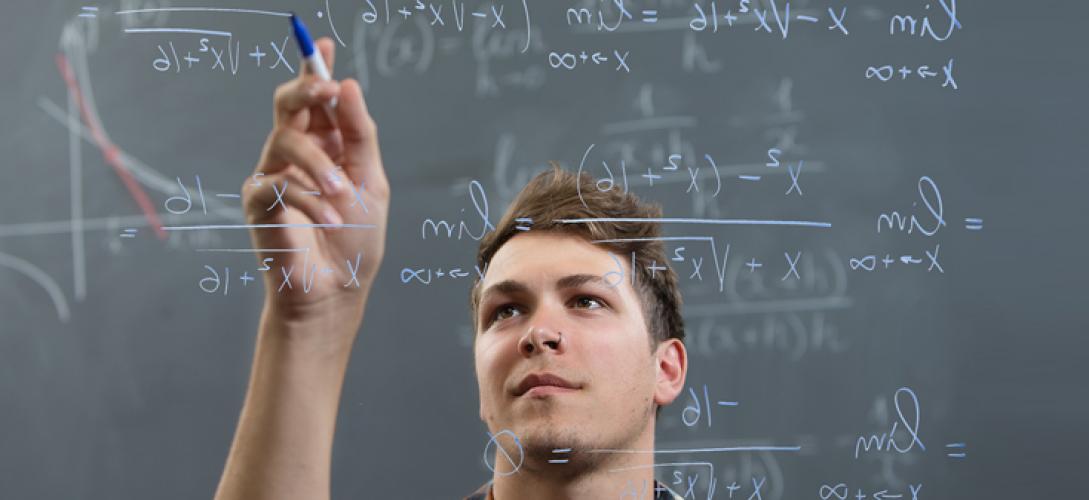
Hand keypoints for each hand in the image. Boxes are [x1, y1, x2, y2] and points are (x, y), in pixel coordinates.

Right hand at [242, 37, 388, 324]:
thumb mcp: (371, 182)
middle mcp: (296, 154)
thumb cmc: (356, 239)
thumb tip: (348, 84)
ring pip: (286, 138)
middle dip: (306, 86)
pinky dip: (307, 198)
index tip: (321, 43)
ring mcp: (273, 175)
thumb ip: (360, 135)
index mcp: (327, 145)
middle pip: (288, 102)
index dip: (316, 68)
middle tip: (326, 86)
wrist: (337, 290)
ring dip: (319, 163)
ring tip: (342, 194)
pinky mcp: (258, 202)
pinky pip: (276, 181)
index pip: (317, 99)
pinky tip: (327, 218)